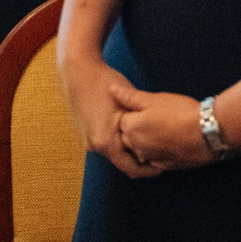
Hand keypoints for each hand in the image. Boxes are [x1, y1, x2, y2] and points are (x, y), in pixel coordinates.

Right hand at [62, 52, 155, 177]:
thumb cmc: (104, 83)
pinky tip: (130, 131)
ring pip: (115, 153)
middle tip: (159, 155)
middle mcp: (95, 145)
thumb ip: (141, 125)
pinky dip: (119, 143)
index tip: (162, 165)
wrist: (78, 71)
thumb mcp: (128, 103)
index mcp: (106, 142)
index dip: (149, 170)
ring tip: (148, 142)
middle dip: (140, 161)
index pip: (131, 169)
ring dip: (129, 151)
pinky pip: (107, 144)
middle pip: (123, 163)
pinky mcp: (87, 133)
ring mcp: (89, 140)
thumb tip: (157, 140)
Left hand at [110, 79, 213, 172]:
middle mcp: (136, 146)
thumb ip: (130, 97)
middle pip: (128, 136)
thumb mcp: (154, 99)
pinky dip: (157, 152)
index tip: (144, 107)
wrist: (208, 132)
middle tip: (155, 117)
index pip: (120, 119)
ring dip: (146, 142)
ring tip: (163, 128)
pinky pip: (153, 160)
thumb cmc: (181, 112)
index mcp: (130, 128)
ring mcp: (149, 158)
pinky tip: (169, 142)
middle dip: (136, 128)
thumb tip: (111, 88)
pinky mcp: (164, 166)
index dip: (131, 111)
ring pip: (140, 149)